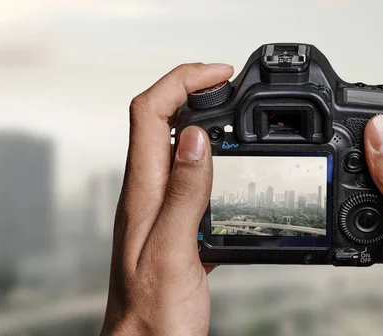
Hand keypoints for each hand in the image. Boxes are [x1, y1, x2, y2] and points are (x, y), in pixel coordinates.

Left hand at [101, 63, 233, 335]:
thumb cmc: (154, 310)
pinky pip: (193, 172)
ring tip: (238, 112)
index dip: (183, 81)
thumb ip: (185, 193)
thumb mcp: (175, 250)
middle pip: (161, 118)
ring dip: (206, 118)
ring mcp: (162, 203)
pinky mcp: (177, 219)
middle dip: (195, 89)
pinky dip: (216, 154)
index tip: (221, 73)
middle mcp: (149, 189)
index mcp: (144, 189)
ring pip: (179, 143)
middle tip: (232, 84)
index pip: (150, 112)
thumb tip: (196, 136)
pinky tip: (235, 162)